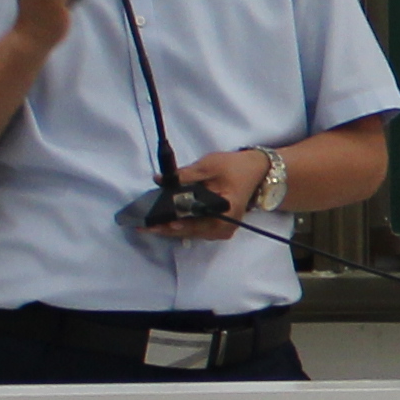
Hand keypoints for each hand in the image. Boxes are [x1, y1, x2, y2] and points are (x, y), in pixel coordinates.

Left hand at [156, 147, 270, 240]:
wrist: (256, 171)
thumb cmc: (236, 167)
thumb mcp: (210, 166)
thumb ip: (186, 174)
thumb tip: (160, 180)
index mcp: (226, 213)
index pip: (196, 221)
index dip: (176, 222)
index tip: (157, 224)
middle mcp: (224, 228)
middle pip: (190, 231)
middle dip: (165, 228)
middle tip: (143, 226)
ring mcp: (220, 230)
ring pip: (190, 233)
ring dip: (169, 228)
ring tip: (148, 224)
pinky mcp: (215, 227)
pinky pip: (194, 229)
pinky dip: (179, 225)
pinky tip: (162, 221)